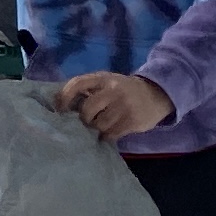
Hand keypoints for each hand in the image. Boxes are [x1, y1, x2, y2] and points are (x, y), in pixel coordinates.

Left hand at [55, 70, 172, 143]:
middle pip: (87, 109)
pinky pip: (111, 134)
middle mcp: (113, 90)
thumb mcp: (107, 83)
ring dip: (96, 129)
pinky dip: (106, 136)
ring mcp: (124, 105)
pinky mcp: (133, 120)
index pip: (78, 83)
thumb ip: (89, 90)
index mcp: (103, 78)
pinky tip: (108, 134)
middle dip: (84, 119)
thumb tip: (62, 105)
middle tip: (87, 122)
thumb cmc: (123, 91)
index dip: (65, 96)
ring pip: (99, 124)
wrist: (156, 94)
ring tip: (99, 127)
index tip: (59, 109)